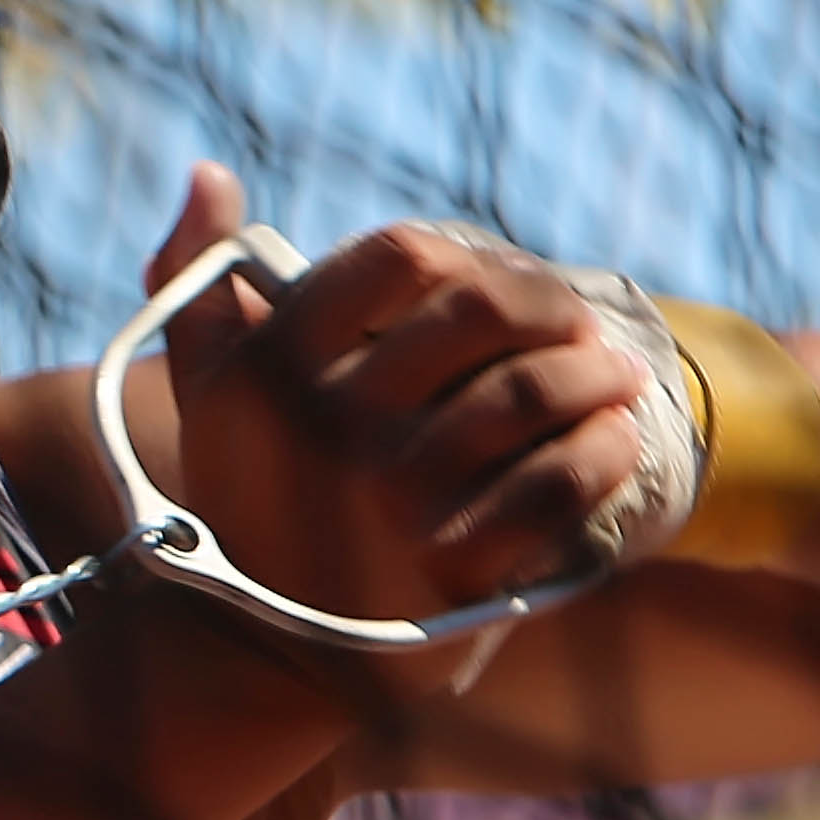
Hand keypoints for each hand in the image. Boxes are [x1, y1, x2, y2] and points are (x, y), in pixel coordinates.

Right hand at [147, 172, 656, 635]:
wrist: (261, 647)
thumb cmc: (248, 492)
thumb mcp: (207, 388)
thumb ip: (201, 278)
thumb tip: (211, 172)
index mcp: (272, 365)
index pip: (402, 255)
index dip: (475, 256)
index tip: (508, 284)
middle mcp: (330, 425)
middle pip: (482, 311)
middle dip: (553, 307)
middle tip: (583, 328)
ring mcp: (393, 499)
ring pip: (532, 395)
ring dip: (596, 377)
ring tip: (618, 377)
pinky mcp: (450, 569)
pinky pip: (557, 486)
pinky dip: (602, 454)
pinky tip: (616, 440)